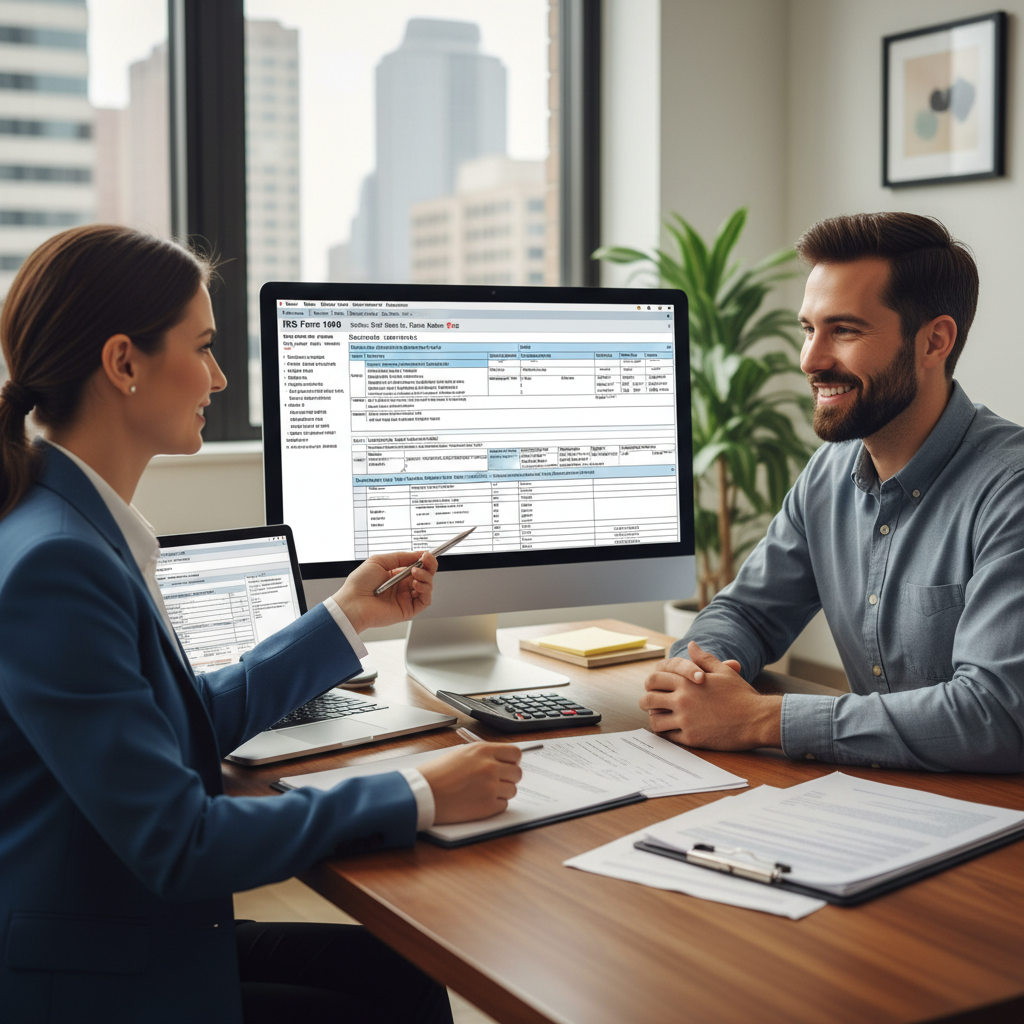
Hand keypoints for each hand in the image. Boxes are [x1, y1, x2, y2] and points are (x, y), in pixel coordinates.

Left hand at [333, 551, 436, 633]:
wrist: (352, 603)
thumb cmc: (359, 583)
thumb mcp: (379, 561)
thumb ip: (401, 557)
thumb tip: (419, 554)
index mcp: (396, 575)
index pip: (417, 566)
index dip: (425, 560)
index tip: (426, 554)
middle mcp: (402, 586)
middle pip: (426, 575)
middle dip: (430, 566)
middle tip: (427, 560)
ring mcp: (406, 598)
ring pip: (428, 587)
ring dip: (426, 577)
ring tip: (415, 573)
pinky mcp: (408, 610)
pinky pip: (425, 601)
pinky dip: (425, 591)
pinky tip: (415, 585)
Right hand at [418, 742, 522, 823]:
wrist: (423, 793)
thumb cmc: (437, 773)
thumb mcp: (462, 753)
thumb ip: (484, 755)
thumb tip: (502, 761)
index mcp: (484, 751)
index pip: (515, 753)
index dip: (512, 761)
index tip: (508, 766)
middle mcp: (490, 767)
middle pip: (517, 773)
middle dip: (509, 778)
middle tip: (496, 781)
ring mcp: (490, 787)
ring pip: (513, 790)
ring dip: (502, 792)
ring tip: (483, 792)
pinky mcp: (487, 807)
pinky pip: (503, 805)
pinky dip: (494, 805)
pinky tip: (479, 801)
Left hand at [639, 641, 781, 749]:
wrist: (757, 719)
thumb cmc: (741, 695)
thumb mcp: (723, 672)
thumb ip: (703, 658)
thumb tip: (691, 644)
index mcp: (687, 682)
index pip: (654, 679)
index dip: (651, 683)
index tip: (653, 687)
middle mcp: (682, 700)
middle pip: (648, 699)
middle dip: (647, 701)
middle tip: (651, 703)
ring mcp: (686, 720)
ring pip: (655, 720)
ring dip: (655, 718)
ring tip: (660, 717)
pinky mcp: (691, 738)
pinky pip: (668, 736)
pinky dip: (667, 732)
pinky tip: (673, 729)